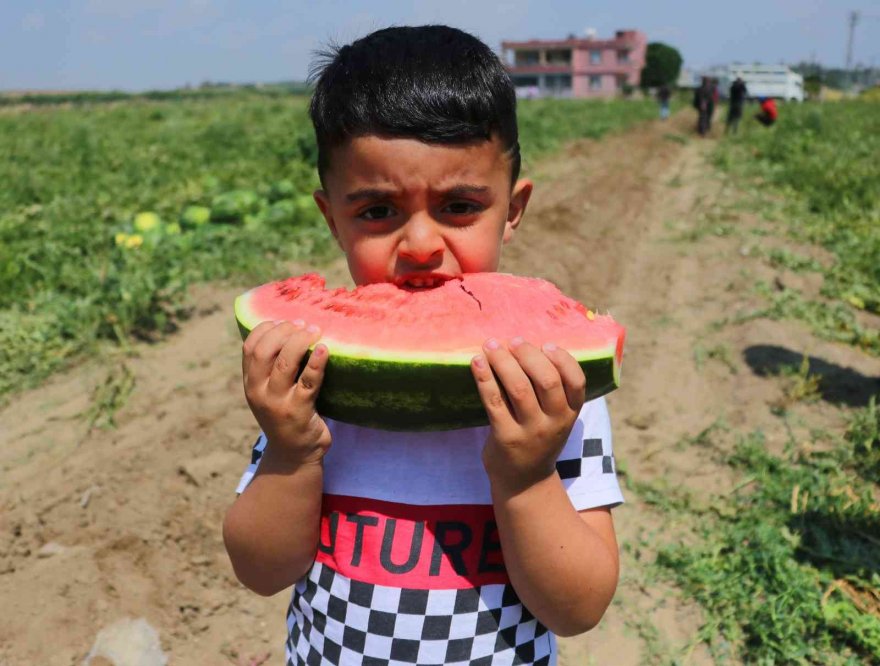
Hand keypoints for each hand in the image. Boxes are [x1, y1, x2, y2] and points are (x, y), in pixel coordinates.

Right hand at [242, 319, 330, 465]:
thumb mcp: (270, 392)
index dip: (266, 328)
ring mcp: (278, 403)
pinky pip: (308, 381)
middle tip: (304, 324)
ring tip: (315, 331)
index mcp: (250, 383)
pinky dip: (317, 363)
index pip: (249, 347)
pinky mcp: (299, 411)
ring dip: (300, 341)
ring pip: (285, 363)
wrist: (294, 455)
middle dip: (284, 331)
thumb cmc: (287, 415)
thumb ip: (272, 368)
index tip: (284, 320)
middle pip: (265, 351)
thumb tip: (292, 328)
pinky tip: (325, 349)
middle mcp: (259, 392)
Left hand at [471, 337, 585, 494]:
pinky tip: (477, 362)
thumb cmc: (539, 436)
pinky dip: (484, 378)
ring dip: (503, 361)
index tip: (546, 345)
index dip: (562, 359)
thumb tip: (525, 345)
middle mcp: (555, 422)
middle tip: (513, 341)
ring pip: (518, 388)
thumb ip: (551, 388)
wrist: (524, 481)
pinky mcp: (505, 437)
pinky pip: (494, 402)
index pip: (577, 381)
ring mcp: (530, 431)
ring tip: (491, 345)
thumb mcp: (557, 417)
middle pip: (547, 380)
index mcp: (572, 412)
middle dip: (528, 354)